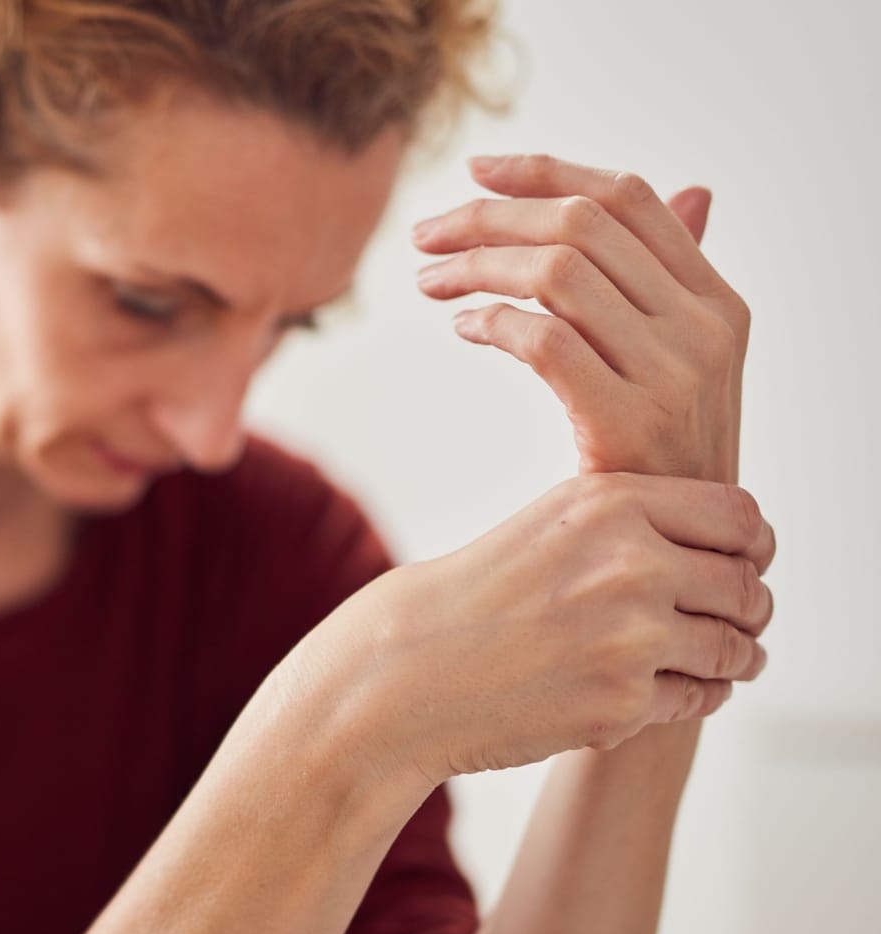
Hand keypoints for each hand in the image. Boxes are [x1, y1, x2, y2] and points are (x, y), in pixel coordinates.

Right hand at [265, 472, 774, 784]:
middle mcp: (630, 562)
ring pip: (734, 649)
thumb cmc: (470, 601)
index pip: (740, 518)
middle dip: (746, 612)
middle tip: (732, 626)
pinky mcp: (623, 702)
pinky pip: (696, 700)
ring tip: (702, 665)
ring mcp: (631, 636)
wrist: (400, 674)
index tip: (743, 567)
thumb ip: (634, 524)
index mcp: (611, 504)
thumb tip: (741, 548)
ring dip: (727, 661)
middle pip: (747, 586)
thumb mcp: (550, 528)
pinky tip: (648, 693)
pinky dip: (686, 700)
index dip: (754, 548)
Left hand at [410, 153, 751, 483]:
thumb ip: (672, 282)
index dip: (546, 172)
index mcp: (716, 300)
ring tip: (427, 282)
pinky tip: (463, 328)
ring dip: (475, 266)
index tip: (476, 171)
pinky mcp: (629, 421)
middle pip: (580, 225)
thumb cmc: (663, 457)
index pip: (628, 199)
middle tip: (424, 234)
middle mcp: (704, 326)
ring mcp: (673, 374)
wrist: (683, 554)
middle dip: (489, 218)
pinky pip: (544, 340)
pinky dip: (491, 322)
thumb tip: (691, 190)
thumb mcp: (688, 362)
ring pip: (557, 273)